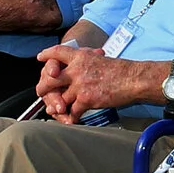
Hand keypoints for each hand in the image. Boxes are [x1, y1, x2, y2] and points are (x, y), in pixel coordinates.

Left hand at [35, 44, 151, 119]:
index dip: (47, 55)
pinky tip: (71, 119)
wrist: (133, 79)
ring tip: (56, 110)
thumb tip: (81, 65)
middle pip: (50, 78)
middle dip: (43, 87)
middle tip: (41, 92)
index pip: (58, 52)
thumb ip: (87, 61)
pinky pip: (72, 111)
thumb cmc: (121, 70)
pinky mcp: (86, 99)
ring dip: (56, 107)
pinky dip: (71, 118)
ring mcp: (80, 85)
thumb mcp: (100, 59)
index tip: (40, 57)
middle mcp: (77, 70)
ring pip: (59, 98)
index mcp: (81, 57)